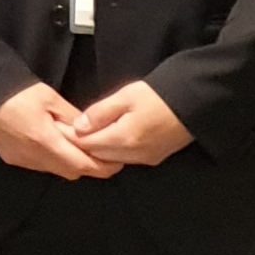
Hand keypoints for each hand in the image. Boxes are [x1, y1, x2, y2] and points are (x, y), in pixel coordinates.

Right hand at [0, 85, 116, 178]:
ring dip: (69, 163)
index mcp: (44, 140)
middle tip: (100, 153)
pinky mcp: (12, 159)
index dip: (101, 167)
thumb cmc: (18, 91)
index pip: (81, 164)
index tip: (116, 162)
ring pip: (56, 171)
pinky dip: (52, 160)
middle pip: (71, 172)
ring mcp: (21, 160)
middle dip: (88, 166)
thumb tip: (91, 131)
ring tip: (76, 147)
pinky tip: (53, 145)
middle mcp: (33, 156)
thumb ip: (73, 117)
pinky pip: (40, 167)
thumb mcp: (51, 99)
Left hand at [72, 81, 192, 167]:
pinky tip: (109, 136)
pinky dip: (113, 150)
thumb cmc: (159, 96)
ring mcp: (145, 158)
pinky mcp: (154, 157)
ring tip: (88, 131)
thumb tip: (79, 126)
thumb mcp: (125, 97)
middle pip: (97, 155)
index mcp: (123, 139)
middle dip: (82, 144)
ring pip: (111, 159)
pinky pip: (126, 158)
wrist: (194, 104)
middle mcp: (133, 154)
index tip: (59, 127)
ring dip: (98, 148)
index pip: (87, 145)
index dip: (71, 137)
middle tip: (68, 129)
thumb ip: (100, 112)